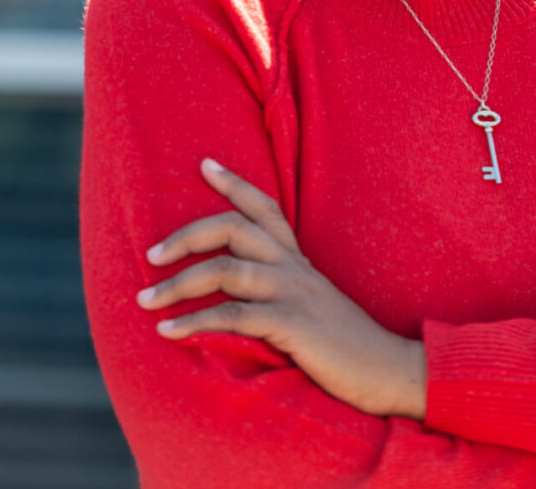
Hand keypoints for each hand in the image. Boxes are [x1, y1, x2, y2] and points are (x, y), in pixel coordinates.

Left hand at [137, 158, 427, 419]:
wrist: (389, 370)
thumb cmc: (345, 345)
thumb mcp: (313, 305)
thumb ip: (281, 292)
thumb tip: (237, 296)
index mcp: (298, 259)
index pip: (265, 208)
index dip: (234, 184)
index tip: (204, 164)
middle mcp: (294, 267)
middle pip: (233, 228)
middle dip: (186, 236)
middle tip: (151, 255)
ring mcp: (294, 292)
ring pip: (225, 271)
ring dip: (177, 285)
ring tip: (146, 301)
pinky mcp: (293, 324)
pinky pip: (234, 316)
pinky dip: (196, 323)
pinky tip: (170, 333)